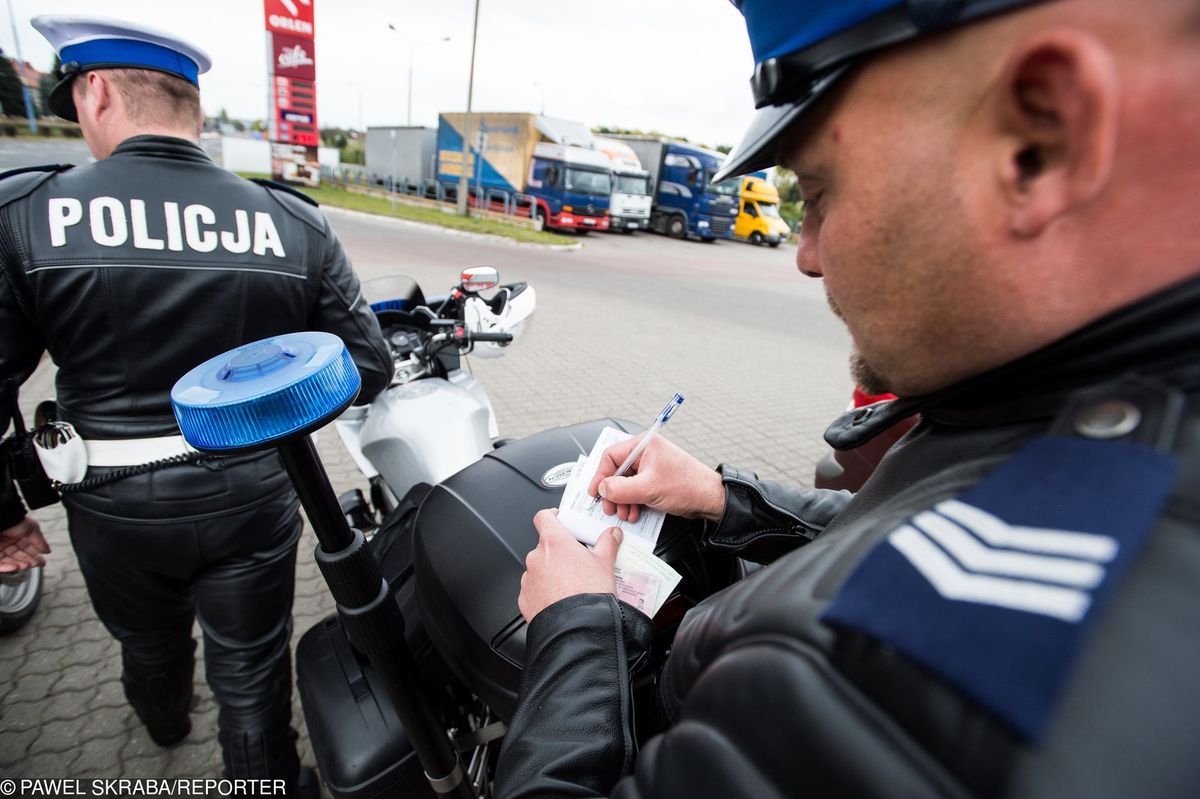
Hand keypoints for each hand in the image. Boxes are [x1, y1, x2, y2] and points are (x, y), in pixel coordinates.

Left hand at [0, 517, 49, 573]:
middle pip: (19, 557)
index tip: (41, 562)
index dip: (35, 557)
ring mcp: (0, 548)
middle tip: (35, 564)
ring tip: (26, 566)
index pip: (28, 550)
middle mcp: (8, 542)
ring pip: (9, 562)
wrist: (0, 519)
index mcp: (18, 535)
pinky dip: (7, 568)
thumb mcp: (33, 529)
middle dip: (28, 562)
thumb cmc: (14, 521)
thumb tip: (47, 551)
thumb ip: (40, 541)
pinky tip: (15, 567)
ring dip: (18, 565)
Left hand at [518, 509, 621, 621]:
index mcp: (554, 543)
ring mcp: (528, 578)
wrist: (577, 627)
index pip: (543, 518)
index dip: (551, 516)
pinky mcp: (524, 598)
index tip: (558, 519)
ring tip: (569, 585)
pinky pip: (533, 589)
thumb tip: (612, 534)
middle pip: (544, 546)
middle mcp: (537, 557)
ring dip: (550, 572)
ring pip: (538, 568)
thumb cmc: (589, 594)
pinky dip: (543, 591)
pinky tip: (559, 599)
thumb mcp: (605, 564)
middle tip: (575, 562)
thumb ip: (607, 543)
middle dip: (558, 552)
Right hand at [586, 434, 724, 523]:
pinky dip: (632, 502)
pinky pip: (635, 489)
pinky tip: (634, 513)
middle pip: (616, 471)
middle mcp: (646, 453)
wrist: (710, 499)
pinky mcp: (655, 479)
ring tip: (624, 513)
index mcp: (644, 445)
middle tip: (609, 507)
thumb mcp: (648, 489)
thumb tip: (602, 489)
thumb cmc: (687, 486)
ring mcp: (650, 466)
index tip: (595, 493)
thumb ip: (620, 489)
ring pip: (625, 483)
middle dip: (612, 492)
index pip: (611, 457)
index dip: (599, 476)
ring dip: (622, 500)